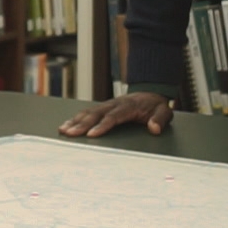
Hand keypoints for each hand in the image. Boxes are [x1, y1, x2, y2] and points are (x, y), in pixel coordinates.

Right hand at [58, 92, 174, 137]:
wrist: (150, 93)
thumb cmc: (156, 105)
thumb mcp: (165, 111)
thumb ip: (160, 119)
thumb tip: (153, 128)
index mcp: (128, 106)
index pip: (113, 116)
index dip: (102, 125)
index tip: (91, 135)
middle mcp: (114, 104)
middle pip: (96, 114)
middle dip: (81, 124)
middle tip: (70, 134)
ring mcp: (107, 105)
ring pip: (88, 112)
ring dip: (75, 121)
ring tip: (63, 130)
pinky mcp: (103, 108)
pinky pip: (87, 112)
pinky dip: (75, 119)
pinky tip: (66, 126)